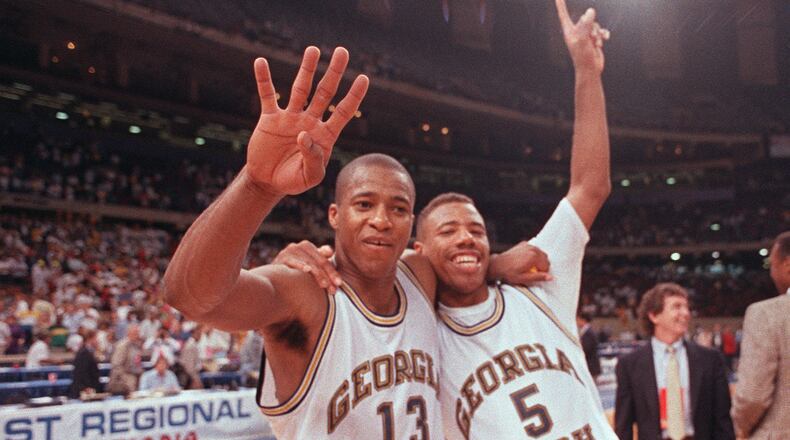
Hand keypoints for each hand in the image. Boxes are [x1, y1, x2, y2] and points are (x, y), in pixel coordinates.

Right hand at [247, 47, 368, 194]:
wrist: (268, 182)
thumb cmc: (293, 180)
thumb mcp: (310, 177)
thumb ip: (313, 159)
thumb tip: (304, 135)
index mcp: (325, 135)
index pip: (343, 111)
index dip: (354, 96)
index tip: (364, 78)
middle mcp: (310, 121)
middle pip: (325, 92)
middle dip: (334, 72)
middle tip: (342, 51)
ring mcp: (290, 118)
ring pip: (300, 88)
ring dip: (306, 69)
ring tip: (313, 50)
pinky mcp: (270, 119)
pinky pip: (267, 95)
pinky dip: (264, 79)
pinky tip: (260, 62)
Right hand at [273, 241, 340, 290]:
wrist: (271, 276)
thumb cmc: (293, 271)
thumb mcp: (308, 264)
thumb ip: (319, 258)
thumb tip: (330, 251)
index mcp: (308, 247)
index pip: (324, 260)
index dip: (333, 272)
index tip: (340, 284)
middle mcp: (299, 246)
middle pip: (318, 262)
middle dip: (328, 276)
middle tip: (334, 289)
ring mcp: (289, 251)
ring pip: (309, 263)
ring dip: (318, 274)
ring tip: (325, 285)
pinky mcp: (281, 258)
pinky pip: (293, 262)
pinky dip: (301, 265)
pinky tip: (308, 270)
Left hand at [489, 241, 551, 285]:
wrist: (498, 265)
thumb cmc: (509, 273)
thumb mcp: (524, 278)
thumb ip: (538, 277)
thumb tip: (550, 277)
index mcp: (533, 257)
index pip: (546, 265)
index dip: (542, 272)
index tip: (535, 275)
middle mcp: (532, 249)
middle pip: (545, 258)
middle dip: (541, 266)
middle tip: (532, 271)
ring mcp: (528, 245)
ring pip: (541, 253)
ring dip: (538, 260)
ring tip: (529, 266)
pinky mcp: (524, 244)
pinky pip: (534, 250)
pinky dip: (533, 255)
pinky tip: (525, 260)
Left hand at [556, 0, 609, 73]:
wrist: (590, 69)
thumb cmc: (583, 57)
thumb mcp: (583, 40)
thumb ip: (586, 24)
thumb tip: (590, 11)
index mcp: (569, 32)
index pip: (564, 15)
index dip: (561, 6)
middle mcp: (576, 32)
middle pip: (586, 18)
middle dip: (591, 26)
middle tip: (591, 38)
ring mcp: (585, 35)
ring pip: (594, 24)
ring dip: (597, 33)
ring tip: (596, 44)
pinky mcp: (593, 39)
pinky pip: (600, 30)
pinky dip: (603, 34)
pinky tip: (605, 39)